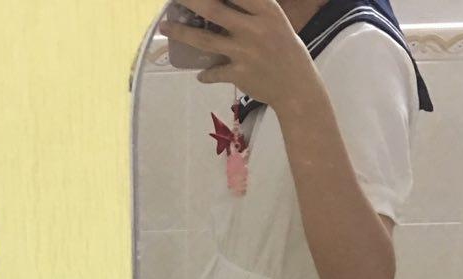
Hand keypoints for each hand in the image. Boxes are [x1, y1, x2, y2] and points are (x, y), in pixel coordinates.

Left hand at [159, 0, 319, 113]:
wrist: (297, 87)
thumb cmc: (286, 50)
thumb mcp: (274, 21)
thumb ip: (252, 10)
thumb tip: (222, 5)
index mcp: (266, 10)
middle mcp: (254, 27)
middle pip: (213, 9)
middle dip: (190, 1)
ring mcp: (244, 51)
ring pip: (205, 39)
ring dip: (182, 33)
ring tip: (165, 26)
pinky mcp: (238, 74)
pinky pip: (213, 72)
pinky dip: (205, 74)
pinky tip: (199, 74)